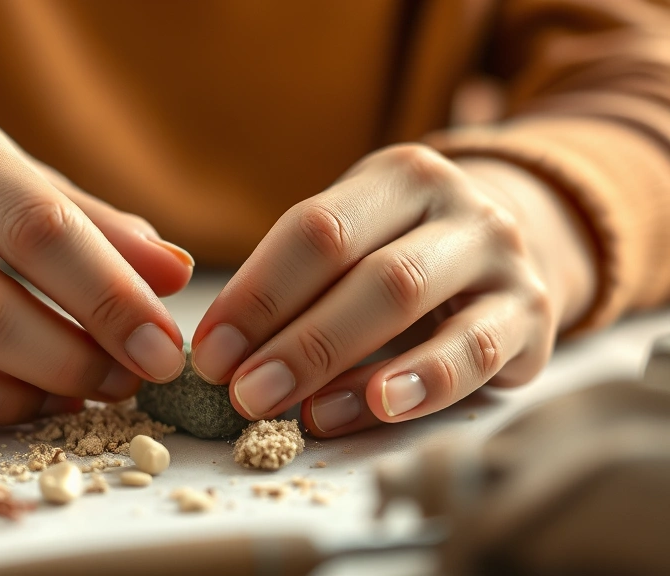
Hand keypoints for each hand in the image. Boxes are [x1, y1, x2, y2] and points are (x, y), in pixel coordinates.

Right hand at [0, 110, 192, 422]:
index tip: (163, 349)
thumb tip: (175, 275)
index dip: (110, 298)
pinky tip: (40, 401)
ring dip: (37, 385)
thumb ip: (106, 230)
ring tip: (94, 391)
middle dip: (77, 356)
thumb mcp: (39, 189)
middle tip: (134, 380)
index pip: (42, 230)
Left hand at [190, 144, 595, 436]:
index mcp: (397, 177)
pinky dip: (422, 383)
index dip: (257, 294)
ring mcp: (501, 256)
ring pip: (411, 302)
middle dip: (293, 338)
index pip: (314, 230)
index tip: (211, 352)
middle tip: (242, 392)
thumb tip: (228, 357)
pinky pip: (474, 352)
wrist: (512, 250)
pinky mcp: (533, 314)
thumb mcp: (361, 240)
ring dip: (342, 363)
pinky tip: (378, 407)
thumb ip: (302, 285)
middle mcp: (456, 204)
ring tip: (297, 412)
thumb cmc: (406, 251)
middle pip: (362, 269)